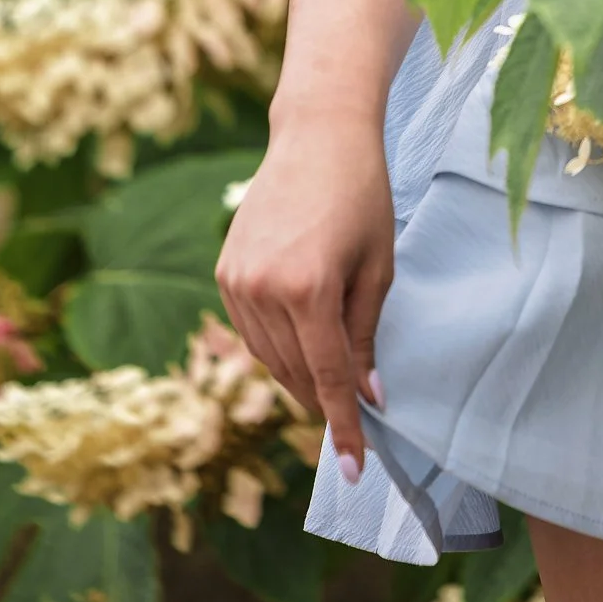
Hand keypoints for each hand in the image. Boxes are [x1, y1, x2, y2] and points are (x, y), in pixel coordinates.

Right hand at [216, 112, 393, 480]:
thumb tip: (367, 395)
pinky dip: (275, 347)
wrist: (317, 134)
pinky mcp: (224, 272)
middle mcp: (263, 290)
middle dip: (325, 401)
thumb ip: (367, 334)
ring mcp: (236, 282)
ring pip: (268, 358)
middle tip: (353, 420)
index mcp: (308, 289)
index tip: (352, 468)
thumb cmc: (361, 194)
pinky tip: (299, 343)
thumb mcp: (378, 265)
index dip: (343, 427)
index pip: (327, 379)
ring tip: (329, 380)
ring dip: (299, 376)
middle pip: (295, 374)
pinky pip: (251, 331)